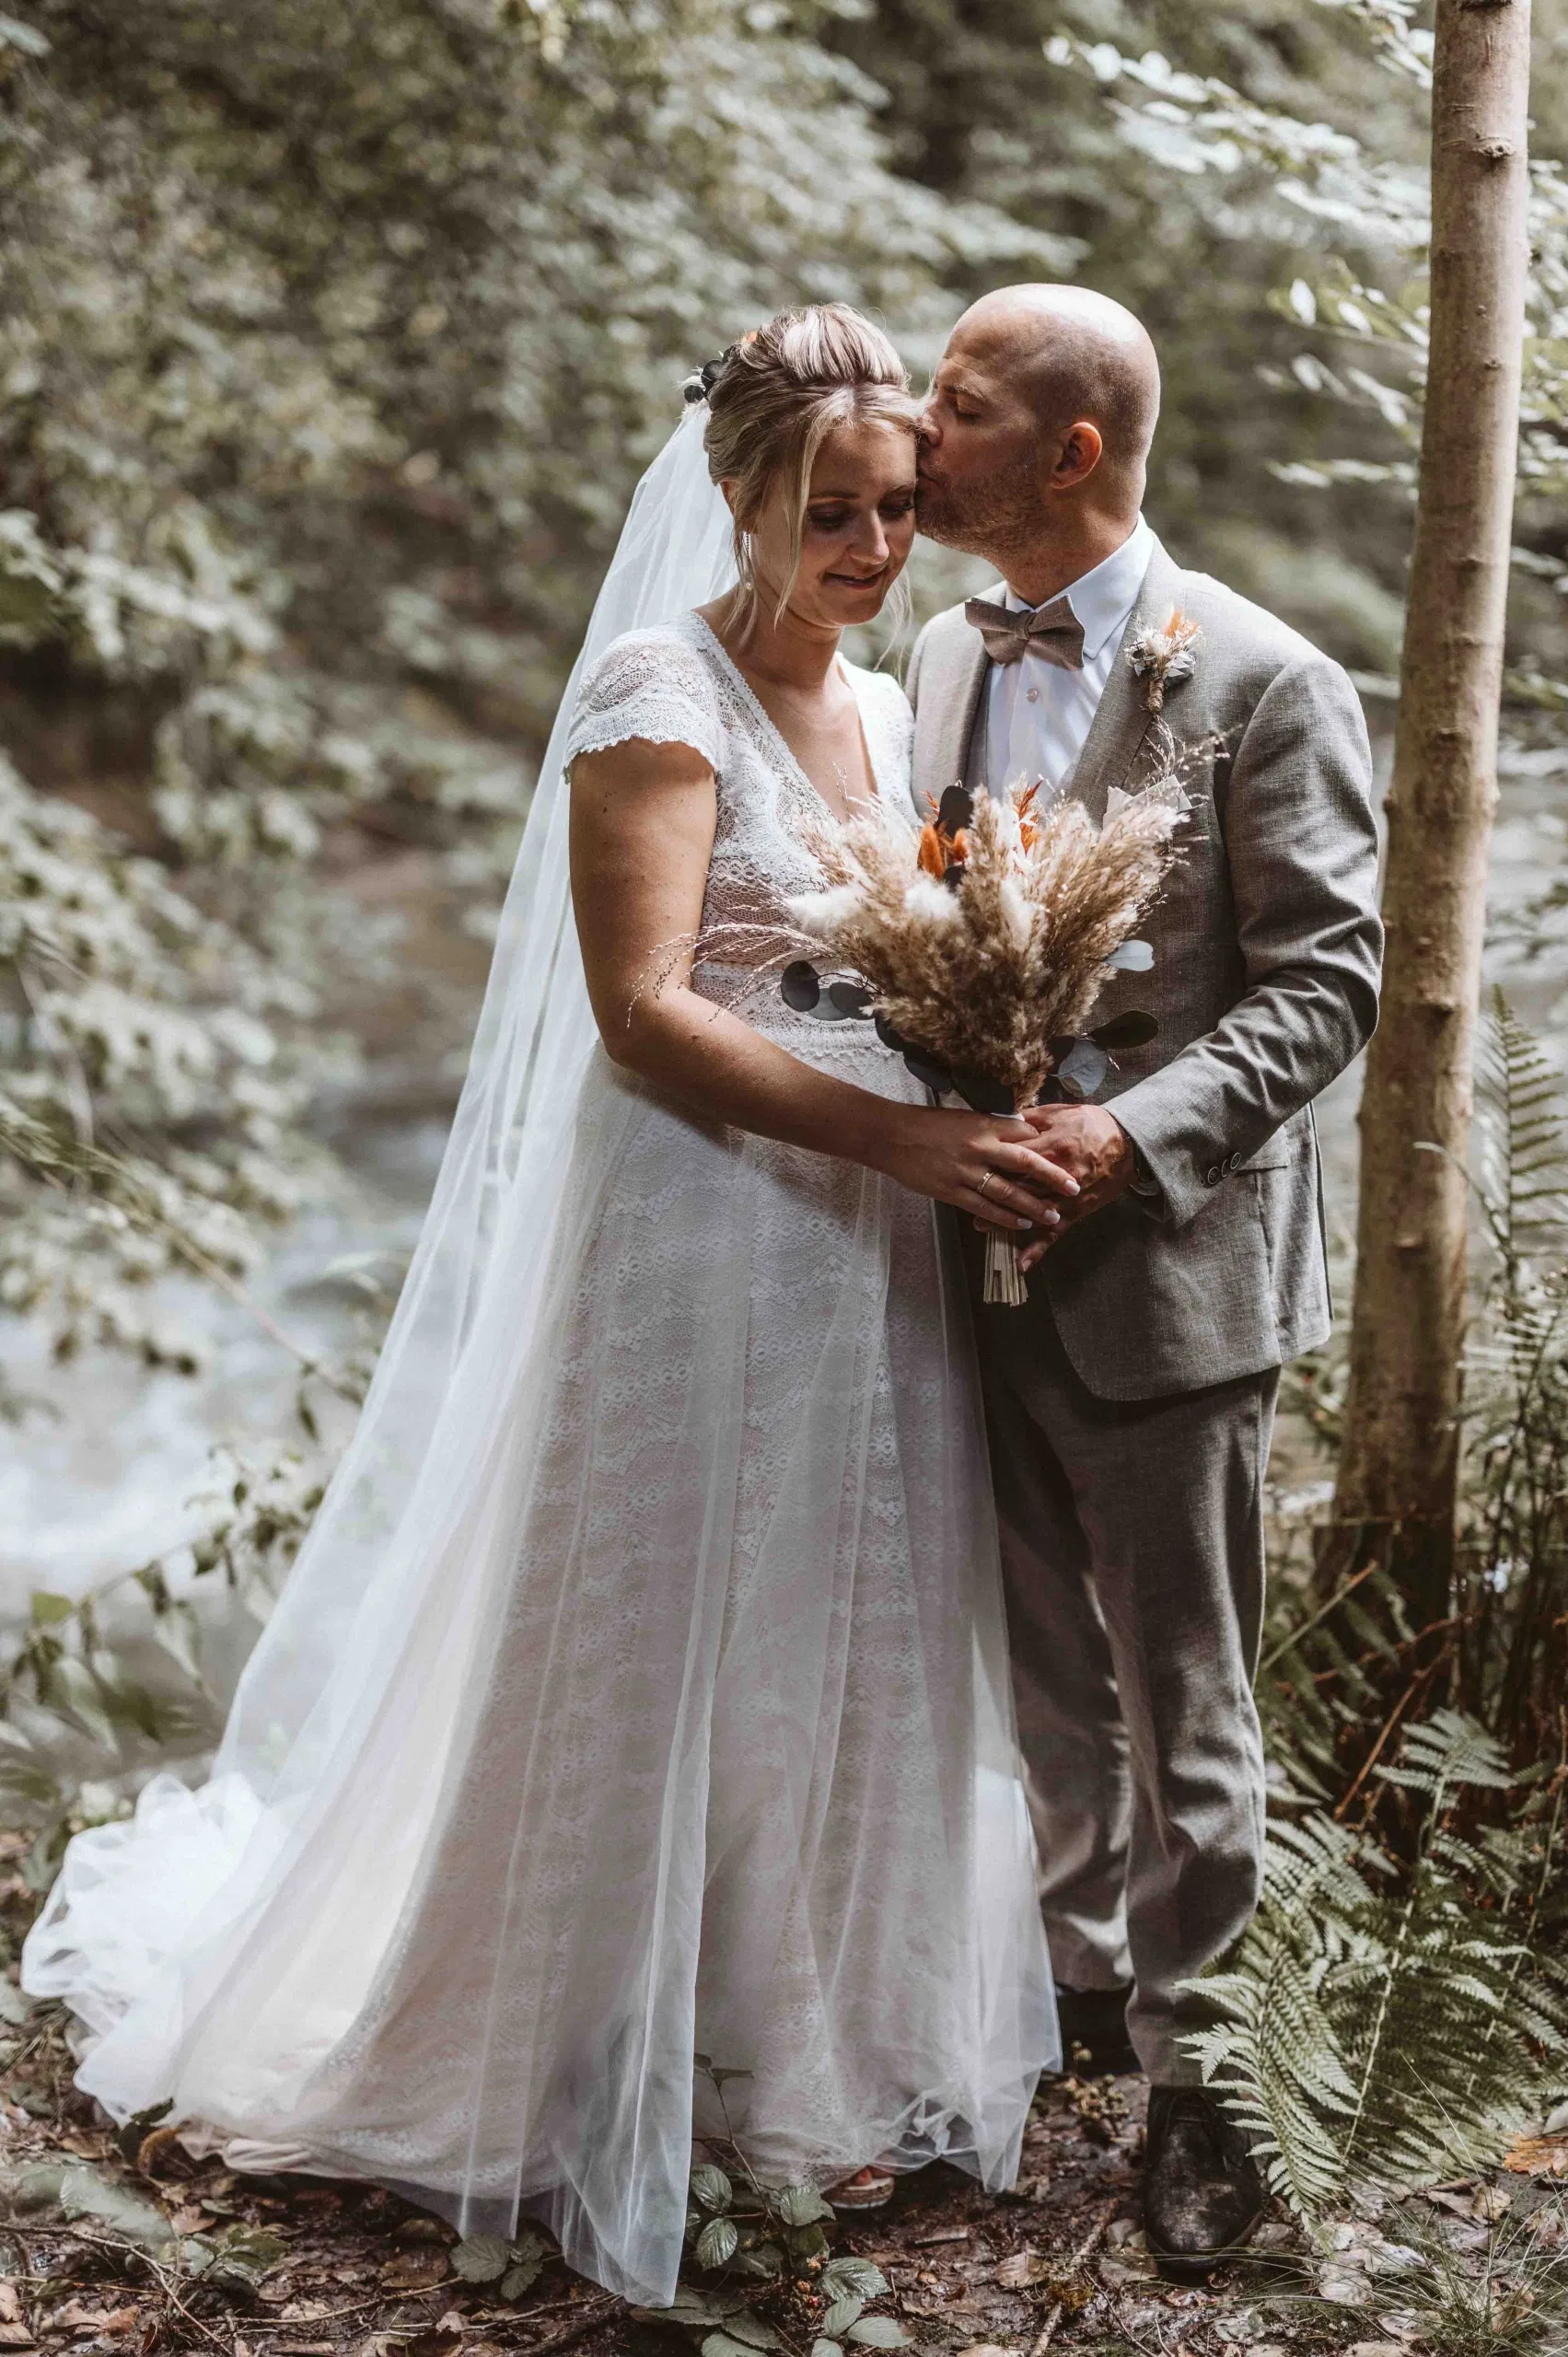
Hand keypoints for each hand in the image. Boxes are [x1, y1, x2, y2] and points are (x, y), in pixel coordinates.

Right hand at [870, 1104, 1081, 1230]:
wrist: (891, 1135)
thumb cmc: (927, 1124)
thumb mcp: (963, 1117)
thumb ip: (991, 1127)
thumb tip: (1020, 1130)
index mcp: (984, 1125)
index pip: (1026, 1133)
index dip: (1047, 1144)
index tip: (1066, 1153)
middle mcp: (980, 1147)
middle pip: (1027, 1163)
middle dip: (1053, 1176)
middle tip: (1075, 1187)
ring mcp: (966, 1172)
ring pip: (1009, 1191)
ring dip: (1034, 1205)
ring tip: (1054, 1214)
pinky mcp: (952, 1191)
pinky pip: (984, 1208)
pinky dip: (1005, 1217)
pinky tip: (1022, 1224)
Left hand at [981, 1104, 1133, 1271]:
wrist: (1129, 1143)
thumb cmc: (1094, 1124)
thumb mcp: (1061, 1112)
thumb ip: (1031, 1118)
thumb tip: (1003, 1119)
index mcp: (1050, 1145)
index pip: (1014, 1157)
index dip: (992, 1163)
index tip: (972, 1166)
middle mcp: (1056, 1174)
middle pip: (1018, 1187)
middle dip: (993, 1195)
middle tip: (968, 1201)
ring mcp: (1066, 1196)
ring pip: (1031, 1211)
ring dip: (1007, 1222)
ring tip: (982, 1227)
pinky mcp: (1076, 1211)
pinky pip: (1056, 1232)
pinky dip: (1039, 1248)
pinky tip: (1023, 1263)